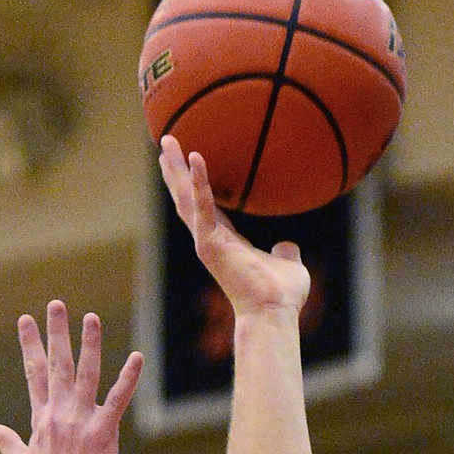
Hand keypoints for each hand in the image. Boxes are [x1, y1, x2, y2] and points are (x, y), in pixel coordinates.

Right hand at [0, 304, 142, 453]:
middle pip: (56, 364)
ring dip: (89, 344)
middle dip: (56, 332)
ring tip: (90, 318)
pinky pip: (117, 400)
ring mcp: (80, 422)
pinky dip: (128, 378)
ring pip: (85, 374)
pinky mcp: (103, 434)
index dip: (29, 344)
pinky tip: (137, 358)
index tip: (26, 319)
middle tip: (56, 304)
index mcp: (40, 419)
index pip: (32, 373)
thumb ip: (5, 443)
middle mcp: (58, 414)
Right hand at [158, 134, 309, 318]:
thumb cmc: (281, 296)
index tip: (188, 163)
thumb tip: (287, 245)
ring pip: (185, 199)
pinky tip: (194, 156)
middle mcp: (210, 241)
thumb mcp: (287, 264)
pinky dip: (199, 181)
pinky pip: (202, 206)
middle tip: (166, 142)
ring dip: (176, 169)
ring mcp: (206, 242)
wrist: (274, 312)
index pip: (205, 208)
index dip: (195, 186)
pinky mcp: (209, 243)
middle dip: (175, 171)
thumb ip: (285, 252)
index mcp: (225, 243)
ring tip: (167, 141)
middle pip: (186, 199)